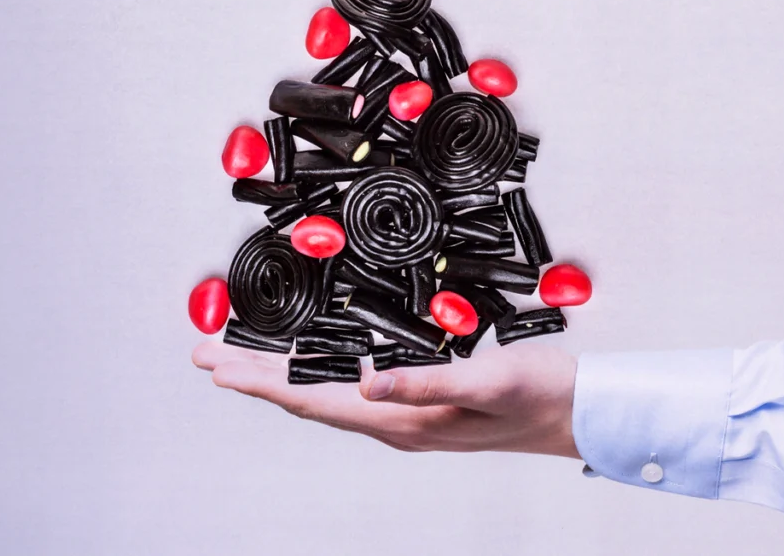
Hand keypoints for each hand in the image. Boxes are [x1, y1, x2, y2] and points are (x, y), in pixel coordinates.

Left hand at [192, 341, 579, 457]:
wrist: (573, 412)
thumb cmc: (538, 394)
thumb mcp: (486, 381)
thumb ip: (426, 383)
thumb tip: (366, 386)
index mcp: (406, 421)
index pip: (316, 400)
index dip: (263, 383)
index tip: (221, 366)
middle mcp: (397, 424)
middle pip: (308, 400)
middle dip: (255, 379)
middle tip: (210, 358)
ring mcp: (406, 418)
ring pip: (325, 398)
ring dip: (280, 379)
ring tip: (242, 364)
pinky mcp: (419, 406)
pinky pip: (351, 394)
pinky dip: (318, 377)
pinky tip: (313, 370)